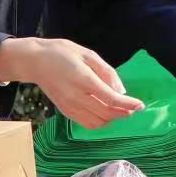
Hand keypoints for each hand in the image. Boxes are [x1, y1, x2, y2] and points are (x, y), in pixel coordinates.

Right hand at [0, 37, 143, 129]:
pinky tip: (105, 112)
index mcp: (84, 80)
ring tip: (120, 109)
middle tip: (133, 107)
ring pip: (97, 122)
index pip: (111, 98)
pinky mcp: (65, 111)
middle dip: (124, 113)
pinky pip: (86, 123)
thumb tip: (121, 90)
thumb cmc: (62, 53)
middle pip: (106, 114)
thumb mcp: (88, 54)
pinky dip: (100, 122)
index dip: (128, 104)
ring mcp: (69, 106)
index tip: (140, 105)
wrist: (34, 61)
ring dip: (112, 119)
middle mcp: (76, 96)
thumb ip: (107, 72)